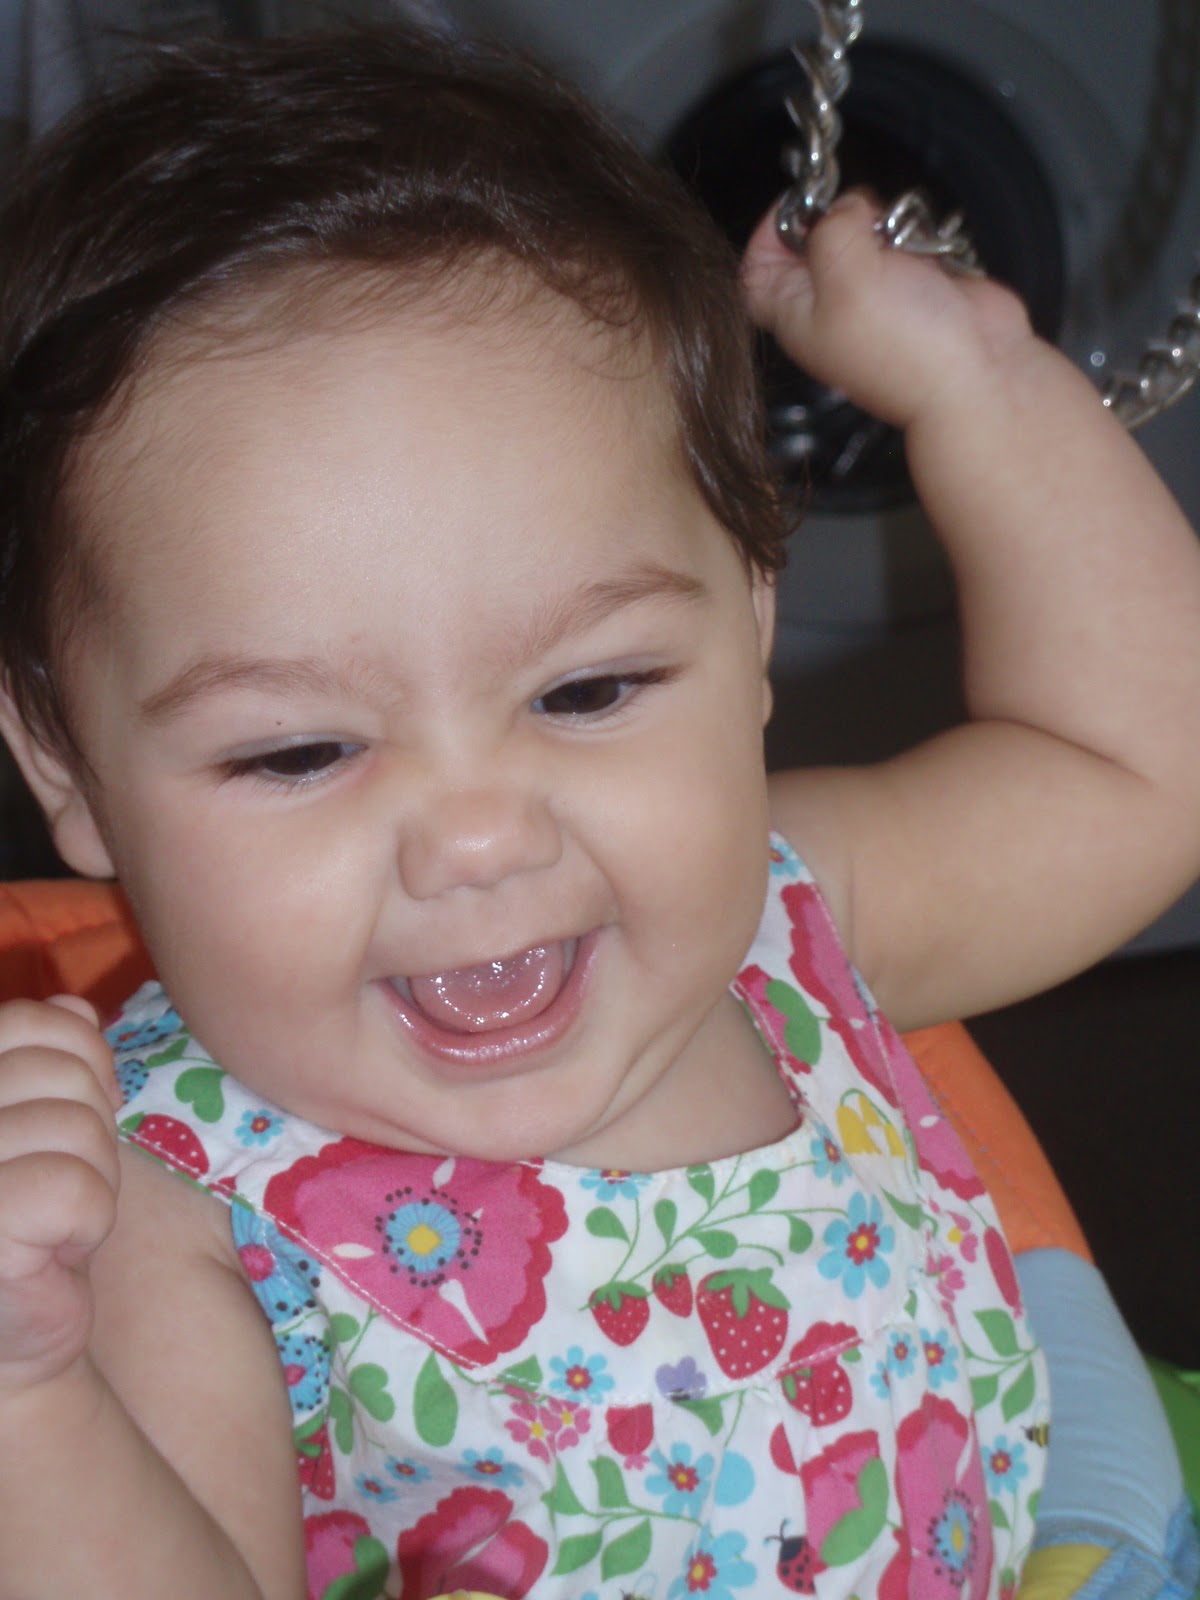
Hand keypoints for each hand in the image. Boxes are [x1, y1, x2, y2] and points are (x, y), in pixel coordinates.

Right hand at [0, 996, 121, 1389]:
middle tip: (59, 1182)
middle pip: (61, 1072)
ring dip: (92, 1178)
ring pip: (77, 1128)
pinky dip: (90, 1221)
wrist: (8, 1345)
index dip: (80, 1058)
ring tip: (53, 1217)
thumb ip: (51, 1058)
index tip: (76, 1112)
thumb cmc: (29, 1220)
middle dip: (90, 1128)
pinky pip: (77, 1188)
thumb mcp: (45, 1123)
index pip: (25, 1022)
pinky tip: (55, 1251)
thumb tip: (75, 1007)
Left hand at [741, 190, 1032, 429]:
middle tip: (861, 218)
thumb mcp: (844, 273)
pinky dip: (918, 234)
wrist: (974, 373)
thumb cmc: (906, 348)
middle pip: (814, 240)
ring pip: (865, 234)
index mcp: (797, 313)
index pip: (758, 269)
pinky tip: (927, 249)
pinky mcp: (917, 284)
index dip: (771, 231)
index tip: (800, 204)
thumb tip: (843, 206)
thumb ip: (830, 228)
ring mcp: (876, 294)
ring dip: (885, 223)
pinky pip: (908, 240)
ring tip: (901, 240)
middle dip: (839, 216)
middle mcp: (832, 304)